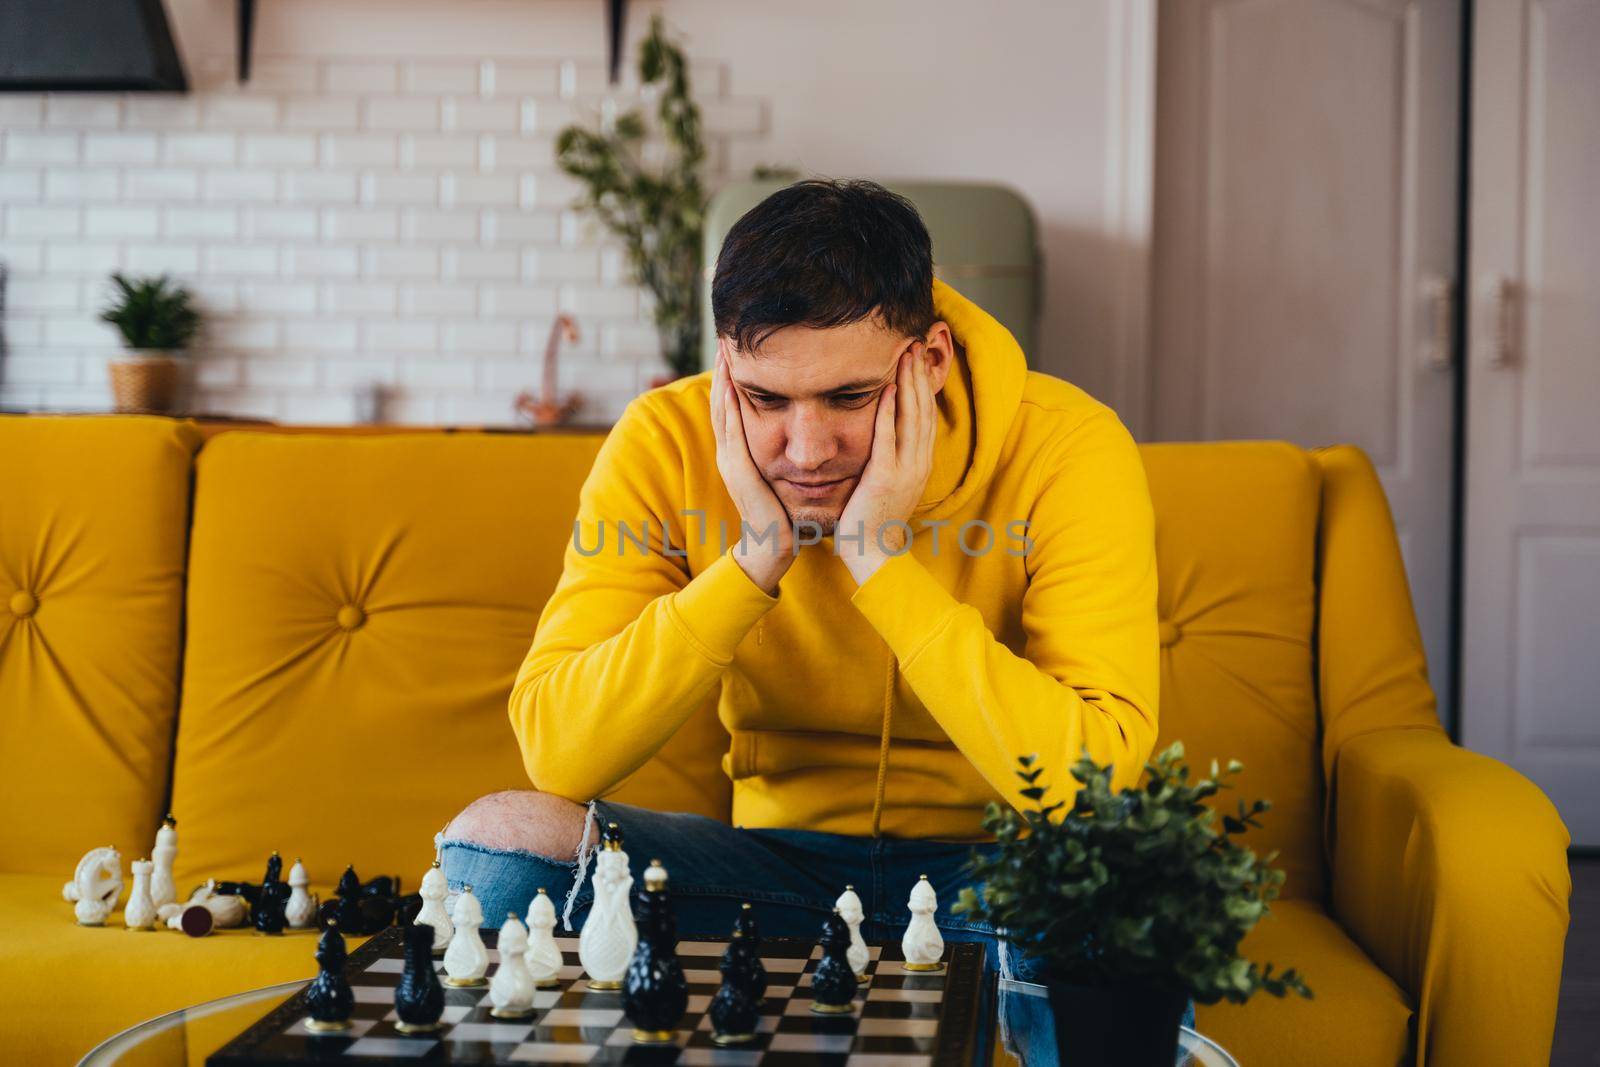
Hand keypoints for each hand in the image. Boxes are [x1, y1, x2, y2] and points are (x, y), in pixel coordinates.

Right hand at [711, 340, 793, 594]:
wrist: (773, 546)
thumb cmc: (782, 513)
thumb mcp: (780, 475)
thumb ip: (781, 452)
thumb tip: (796, 432)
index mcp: (739, 452)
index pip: (731, 407)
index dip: (730, 378)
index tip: (735, 350)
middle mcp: (729, 453)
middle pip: (721, 402)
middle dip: (722, 371)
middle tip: (724, 339)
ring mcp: (730, 461)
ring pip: (722, 411)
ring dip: (721, 380)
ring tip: (724, 352)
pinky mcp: (738, 470)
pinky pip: (731, 430)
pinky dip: (729, 406)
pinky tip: (732, 384)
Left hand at [837, 342, 936, 584]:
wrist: (872, 552)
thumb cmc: (874, 518)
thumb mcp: (890, 482)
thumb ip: (892, 457)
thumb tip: (887, 433)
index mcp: (920, 463)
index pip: (926, 414)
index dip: (924, 384)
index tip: (917, 358)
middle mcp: (919, 463)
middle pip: (923, 409)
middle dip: (919, 375)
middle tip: (914, 344)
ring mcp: (906, 470)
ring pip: (911, 418)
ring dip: (908, 384)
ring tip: (904, 356)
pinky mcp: (886, 478)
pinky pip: (889, 439)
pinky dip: (889, 413)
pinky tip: (887, 390)